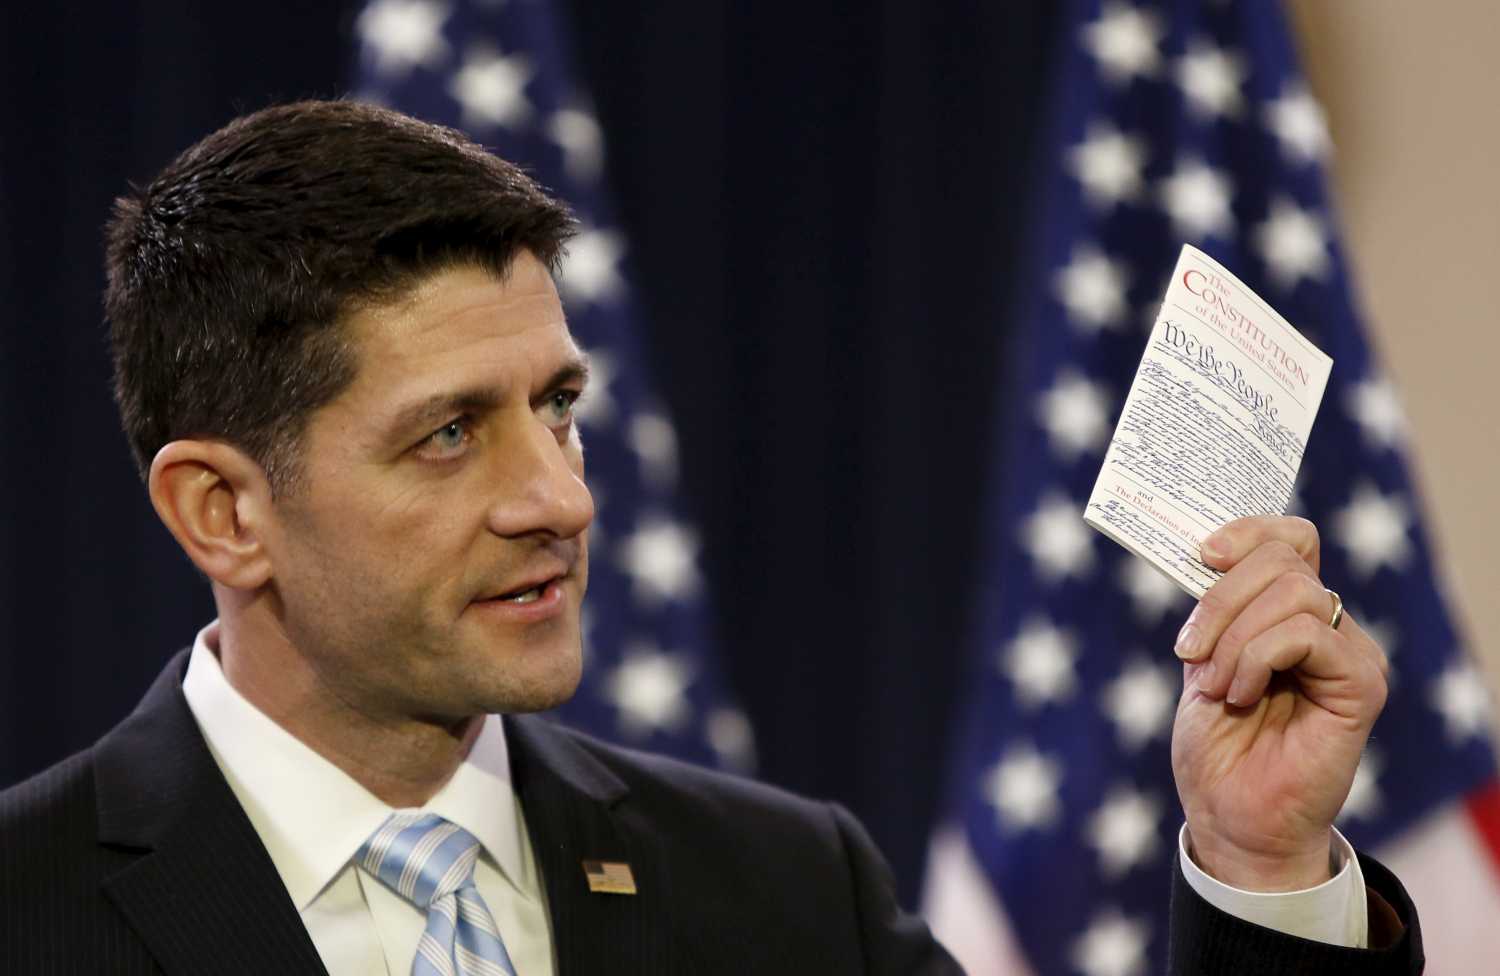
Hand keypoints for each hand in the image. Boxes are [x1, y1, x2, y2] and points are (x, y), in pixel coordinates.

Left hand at [1170, 515, 1389, 891]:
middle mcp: (1329, 627)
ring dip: (1234, 636)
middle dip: (1219, 599)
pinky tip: (1239, 694)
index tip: (1201, 554)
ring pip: (1293, 593)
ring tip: (1214, 685)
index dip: (1248, 532)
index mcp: (1290, 615)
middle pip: (1282, 560)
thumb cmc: (1217, 747)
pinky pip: (1305, 634)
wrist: (1231, 817)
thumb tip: (1202, 552)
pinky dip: (1257, 657)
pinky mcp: (1360, 684)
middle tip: (1189, 652)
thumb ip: (1214, 611)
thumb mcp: (1202, 661)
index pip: (1291, 540)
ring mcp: (1349, 653)